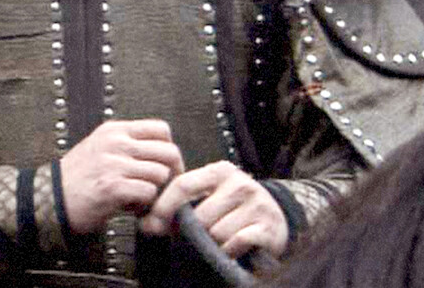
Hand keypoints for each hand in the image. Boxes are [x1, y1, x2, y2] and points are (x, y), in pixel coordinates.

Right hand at [59, 119, 183, 233]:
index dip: (169, 149)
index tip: (167, 165)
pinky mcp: (113, 186)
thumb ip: (127, 145)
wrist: (50, 200)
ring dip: (154, 191)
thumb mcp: (100, 147)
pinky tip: (130, 206)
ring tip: (138, 197)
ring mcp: (114, 164)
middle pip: (168, 152)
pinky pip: (148, 192)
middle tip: (164, 187)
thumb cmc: (76, 178)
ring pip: (160, 174)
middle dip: (171, 173)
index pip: (161, 129)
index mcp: (114, 130)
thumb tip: (160, 152)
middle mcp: (116, 143)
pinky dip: (144, 204)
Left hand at [139, 160, 288, 258]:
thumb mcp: (210, 196)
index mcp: (220, 172)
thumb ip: (180, 205)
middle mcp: (239, 184)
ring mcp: (256, 205)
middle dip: (192, 232)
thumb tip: (146, 225)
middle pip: (199, 216)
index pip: (183, 184)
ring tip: (218, 241)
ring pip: (216, 233)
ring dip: (212, 244)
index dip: (163, 206)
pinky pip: (235, 243)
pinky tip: (232, 248)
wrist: (277, 218)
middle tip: (195, 237)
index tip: (150, 224)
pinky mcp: (266, 227)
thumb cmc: (234, 208)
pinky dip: (229, 251)